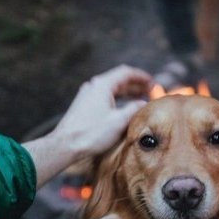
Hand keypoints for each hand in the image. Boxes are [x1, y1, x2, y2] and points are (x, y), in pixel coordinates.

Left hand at [23, 64, 150, 186]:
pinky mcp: (84, 105)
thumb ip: (134, 109)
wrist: (66, 145)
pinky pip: (105, 97)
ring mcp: (87, 95)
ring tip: (140, 99)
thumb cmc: (91, 133)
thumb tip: (144, 104)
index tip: (153, 82)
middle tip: (150, 91)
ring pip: (112, 89)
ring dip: (127, 93)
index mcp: (103, 85)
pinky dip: (117, 99)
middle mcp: (94, 86)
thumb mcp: (119, 121)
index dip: (142, 76)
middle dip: (136, 85)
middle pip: (119, 80)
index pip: (126, 72)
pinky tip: (123, 109)